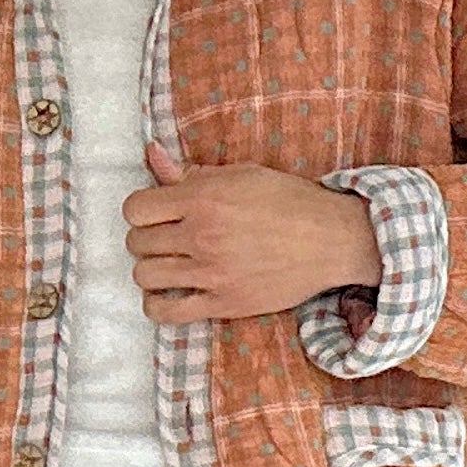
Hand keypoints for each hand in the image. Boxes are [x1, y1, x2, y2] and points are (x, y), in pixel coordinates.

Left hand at [123, 140, 381, 323]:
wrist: (331, 240)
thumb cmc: (289, 201)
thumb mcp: (240, 175)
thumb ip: (189, 172)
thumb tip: (151, 154)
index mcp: (203, 198)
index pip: (135, 209)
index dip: (140, 210)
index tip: (155, 214)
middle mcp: (202, 235)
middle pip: (137, 243)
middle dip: (145, 239)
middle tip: (165, 239)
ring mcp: (211, 273)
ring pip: (145, 276)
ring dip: (150, 270)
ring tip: (167, 265)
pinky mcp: (224, 303)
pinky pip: (168, 312)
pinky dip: (158, 305)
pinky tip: (169, 295)